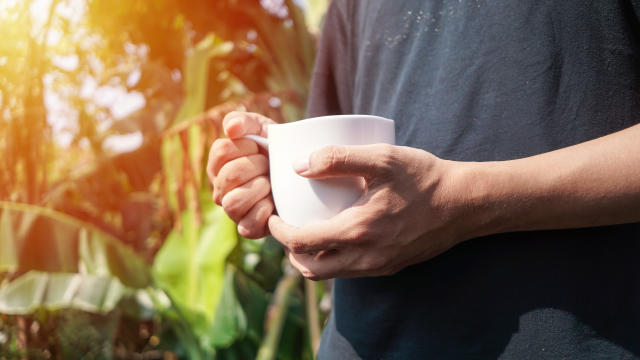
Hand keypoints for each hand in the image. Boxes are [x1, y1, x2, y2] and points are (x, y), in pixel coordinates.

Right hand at [207, 111, 276, 237]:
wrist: (300, 174)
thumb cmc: (276, 150)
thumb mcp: (262, 128)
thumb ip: (243, 121)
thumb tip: (230, 128)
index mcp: (219, 163)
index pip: (221, 151)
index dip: (246, 146)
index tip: (260, 147)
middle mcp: (220, 188)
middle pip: (229, 177)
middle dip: (257, 167)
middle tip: (269, 165)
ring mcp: (232, 210)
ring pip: (233, 203)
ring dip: (259, 189)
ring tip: (271, 184)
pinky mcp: (248, 228)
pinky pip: (246, 226)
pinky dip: (263, 213)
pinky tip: (273, 203)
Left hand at [268, 144, 471, 279]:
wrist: (465, 203)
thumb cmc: (424, 177)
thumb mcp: (382, 159)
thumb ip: (338, 158)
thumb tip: (299, 166)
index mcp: (358, 231)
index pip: (302, 243)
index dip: (279, 231)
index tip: (273, 215)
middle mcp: (365, 257)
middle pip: (310, 269)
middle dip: (290, 252)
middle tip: (286, 227)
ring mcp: (379, 266)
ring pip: (330, 274)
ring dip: (311, 259)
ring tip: (307, 232)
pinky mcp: (390, 267)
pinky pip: (351, 272)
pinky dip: (334, 259)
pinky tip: (337, 236)